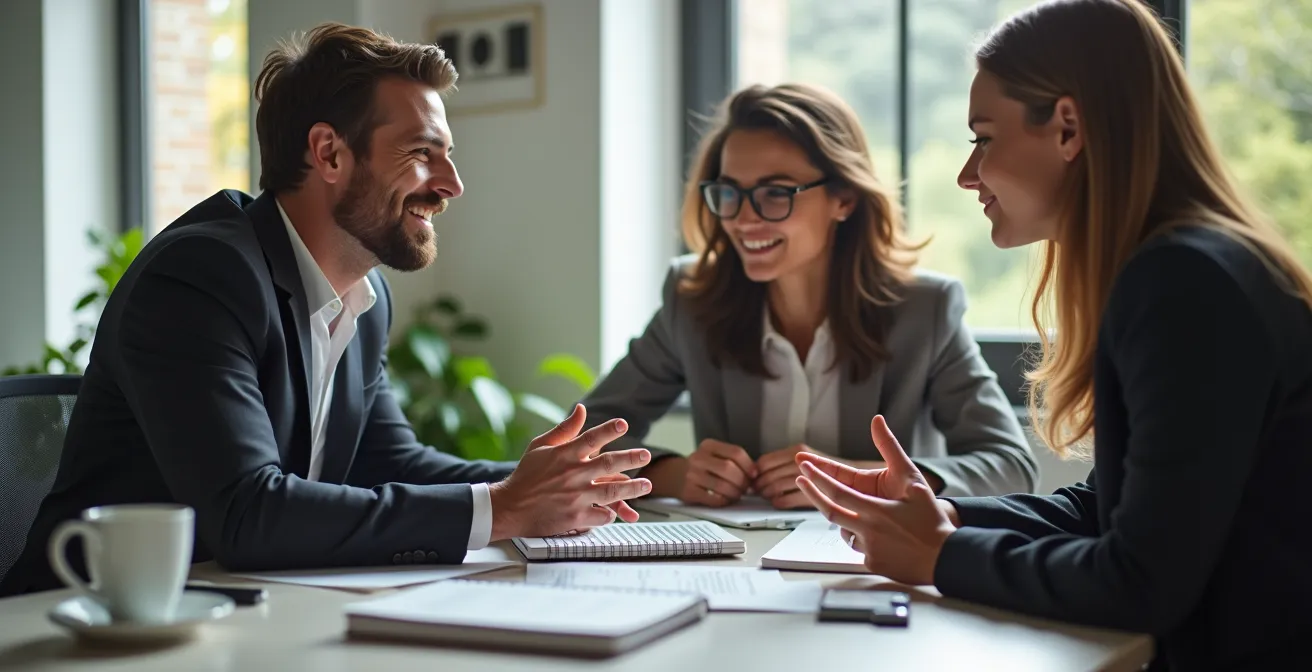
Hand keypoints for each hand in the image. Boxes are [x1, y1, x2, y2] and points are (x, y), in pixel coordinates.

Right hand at [488, 405, 651, 539]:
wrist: (510, 508)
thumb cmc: (526, 476)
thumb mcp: (540, 447)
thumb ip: (565, 429)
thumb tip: (582, 409)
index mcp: (564, 455)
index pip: (591, 438)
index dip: (609, 430)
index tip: (624, 425)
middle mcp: (572, 474)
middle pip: (610, 464)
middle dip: (632, 458)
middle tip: (646, 455)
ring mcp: (576, 497)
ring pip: (613, 492)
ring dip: (633, 489)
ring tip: (647, 485)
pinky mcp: (576, 517)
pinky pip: (602, 515)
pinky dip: (611, 512)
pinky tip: (616, 510)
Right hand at [679, 439, 755, 506]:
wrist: (675, 476)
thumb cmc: (703, 467)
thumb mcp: (715, 456)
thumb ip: (734, 461)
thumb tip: (754, 474)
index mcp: (708, 445)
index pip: (735, 452)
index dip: (749, 465)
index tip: (754, 475)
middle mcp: (698, 458)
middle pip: (729, 468)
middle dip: (742, 481)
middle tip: (746, 488)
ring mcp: (691, 475)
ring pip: (723, 485)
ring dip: (735, 493)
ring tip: (737, 494)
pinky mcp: (689, 491)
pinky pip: (714, 499)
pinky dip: (724, 501)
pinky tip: (725, 499)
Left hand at [753, 444, 823, 509]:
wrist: (857, 481)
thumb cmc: (828, 472)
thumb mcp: (806, 459)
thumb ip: (785, 462)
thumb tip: (758, 472)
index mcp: (797, 451)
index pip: (765, 461)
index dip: (756, 472)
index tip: (753, 479)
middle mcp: (801, 461)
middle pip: (768, 475)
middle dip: (759, 485)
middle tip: (757, 491)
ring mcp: (807, 477)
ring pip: (775, 487)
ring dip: (767, 494)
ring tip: (767, 497)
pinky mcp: (812, 495)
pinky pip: (786, 499)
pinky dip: (778, 502)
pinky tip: (778, 503)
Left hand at [794, 415, 957, 584]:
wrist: (947, 557)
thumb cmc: (931, 519)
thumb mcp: (913, 479)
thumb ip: (890, 449)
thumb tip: (876, 421)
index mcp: (876, 510)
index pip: (838, 492)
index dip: (818, 479)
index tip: (804, 468)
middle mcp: (868, 530)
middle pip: (829, 511)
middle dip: (812, 494)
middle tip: (801, 480)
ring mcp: (869, 550)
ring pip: (844, 531)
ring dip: (843, 520)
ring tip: (858, 512)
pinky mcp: (873, 564)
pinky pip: (858, 548)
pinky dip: (861, 538)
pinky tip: (878, 535)